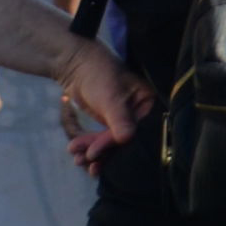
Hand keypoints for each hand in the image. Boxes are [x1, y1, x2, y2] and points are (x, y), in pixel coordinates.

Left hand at [49, 34, 147, 161]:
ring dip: (94, 152)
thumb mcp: (110, 96)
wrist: (76, 65)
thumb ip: (119, 118)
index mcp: (149, 104)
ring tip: (77, 159)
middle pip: (124, 140)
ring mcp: (125, 120)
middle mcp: (140, 114)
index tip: (95, 153)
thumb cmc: (99, 74)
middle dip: (102, 152)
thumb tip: (125, 139)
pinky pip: (103, 140)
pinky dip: (91, 147)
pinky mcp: (110, 124)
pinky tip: (79, 155)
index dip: (116, 145)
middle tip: (84, 160)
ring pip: (112, 143)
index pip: (136, 130)